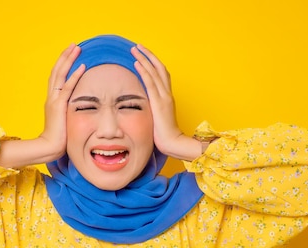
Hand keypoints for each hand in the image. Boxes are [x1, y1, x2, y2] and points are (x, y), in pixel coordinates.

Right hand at [39, 43, 84, 159]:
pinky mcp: (59, 107)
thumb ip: (69, 113)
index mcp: (52, 100)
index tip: (70, 54)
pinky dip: (75, 76)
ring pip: (60, 75)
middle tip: (73, 45)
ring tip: (76, 48)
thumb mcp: (64, 122)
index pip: (56, 78)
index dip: (62, 64)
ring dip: (69, 60)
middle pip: (56, 71)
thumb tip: (80, 112)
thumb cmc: (58, 139)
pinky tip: (82, 66)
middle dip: (65, 57)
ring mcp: (54, 101)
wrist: (48, 148)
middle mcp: (51, 97)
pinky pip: (68, 88)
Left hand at [132, 45, 200, 160]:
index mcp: (167, 96)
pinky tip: (136, 63)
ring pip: (154, 71)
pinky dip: (144, 71)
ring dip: (144, 58)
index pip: (161, 74)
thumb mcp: (157, 117)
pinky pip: (150, 83)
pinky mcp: (159, 103)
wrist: (173, 142)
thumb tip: (143, 106)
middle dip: (148, 55)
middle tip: (137, 46)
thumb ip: (152, 109)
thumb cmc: (164, 134)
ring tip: (134, 49)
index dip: (153, 62)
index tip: (143, 55)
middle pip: (159, 67)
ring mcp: (164, 97)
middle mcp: (167, 93)